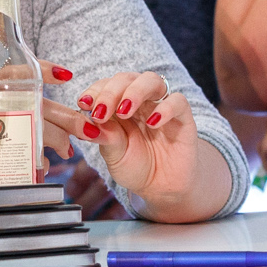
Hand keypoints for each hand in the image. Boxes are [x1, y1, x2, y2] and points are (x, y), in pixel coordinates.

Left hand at [41, 69, 204, 211]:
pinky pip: (178, 101)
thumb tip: (88, 122)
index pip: (106, 85)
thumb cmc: (135, 167)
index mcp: (119, 105)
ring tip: (124, 111)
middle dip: (110, 92)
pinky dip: (165, 108)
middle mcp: (140, 101)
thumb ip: (106, 137)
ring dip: (135, 92)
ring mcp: (161, 106)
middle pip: (126, 78)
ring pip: (152, 80)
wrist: (162, 188)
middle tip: (101, 111)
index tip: (83, 103)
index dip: (95, 90)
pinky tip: (153, 122)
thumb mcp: (114, 155)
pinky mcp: (183, 118)